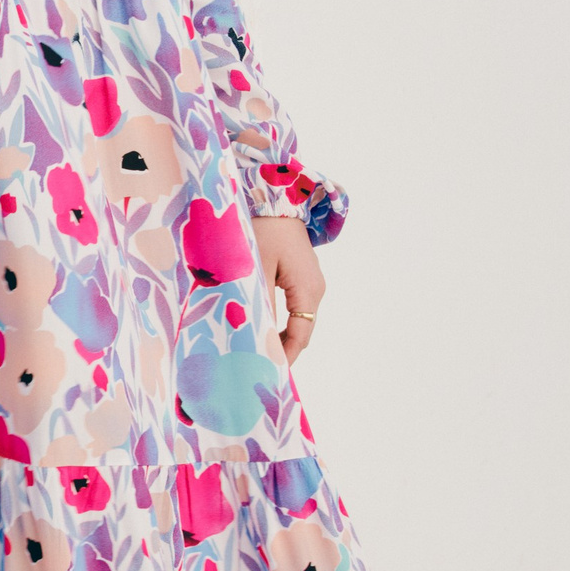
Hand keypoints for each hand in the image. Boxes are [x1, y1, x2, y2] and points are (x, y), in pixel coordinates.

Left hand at [253, 213, 324, 364]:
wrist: (275, 196)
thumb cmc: (263, 228)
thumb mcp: (256, 268)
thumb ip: (259, 304)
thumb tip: (257, 339)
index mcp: (308, 289)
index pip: (300, 336)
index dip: (285, 357)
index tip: (266, 374)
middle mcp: (315, 289)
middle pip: (301, 331)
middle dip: (280, 351)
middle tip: (255, 368)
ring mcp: (310, 283)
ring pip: (297, 321)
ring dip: (278, 337)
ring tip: (254, 353)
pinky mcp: (300, 276)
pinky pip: (293, 307)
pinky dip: (278, 322)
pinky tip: (259, 328)